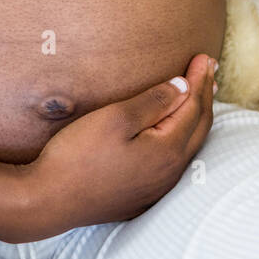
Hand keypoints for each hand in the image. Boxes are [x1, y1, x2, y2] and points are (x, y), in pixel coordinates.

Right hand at [21, 53, 215, 236]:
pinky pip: (175, 161)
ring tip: (200, 96)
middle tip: (210, 70)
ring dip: (196, 117)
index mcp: (168, 151)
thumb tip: (183, 87)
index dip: (199, 79)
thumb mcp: (115, 119)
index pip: (194, 107)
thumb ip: (153, 101)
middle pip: (199, 127)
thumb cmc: (78, 157)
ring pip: (189, 146)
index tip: (203, 56)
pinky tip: (175, 132)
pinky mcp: (142, 196)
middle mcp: (170, 173)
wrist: (48, 202)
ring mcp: (157, 187)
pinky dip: (182, 137)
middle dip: (205, 95)